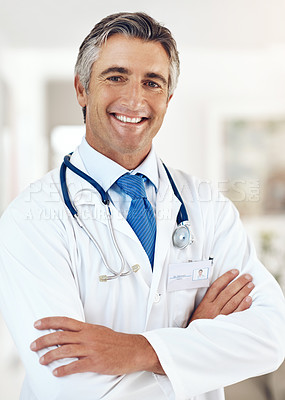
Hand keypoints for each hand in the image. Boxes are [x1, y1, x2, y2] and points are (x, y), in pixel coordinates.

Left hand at [30, 317, 163, 376]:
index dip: (49, 322)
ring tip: (41, 360)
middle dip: (44, 340)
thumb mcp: (99, 331)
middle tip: (33, 346)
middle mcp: (88, 336)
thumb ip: (85, 332)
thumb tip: (69, 334)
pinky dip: (64, 369)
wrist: (134, 350)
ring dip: (50, 355)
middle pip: (61, 336)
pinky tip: (56, 372)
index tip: (37, 324)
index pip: (64, 321)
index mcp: (88, 328)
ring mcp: (91, 349)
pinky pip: (76, 366)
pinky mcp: (96, 362)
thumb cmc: (117, 342)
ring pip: (65, 350)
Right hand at [189, 269, 253, 323]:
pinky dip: (243, 306)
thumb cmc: (198, 323)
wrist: (196, 339)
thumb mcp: (200, 309)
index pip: (217, 286)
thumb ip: (209, 300)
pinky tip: (249, 299)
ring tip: (251, 284)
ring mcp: (220, 316)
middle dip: (239, 282)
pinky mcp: (225, 324)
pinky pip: (236, 313)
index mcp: (205, 302)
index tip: (235, 271)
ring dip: (243, 291)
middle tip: (248, 276)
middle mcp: (213, 308)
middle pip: (227, 292)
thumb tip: (221, 288)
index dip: (226, 277)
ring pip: (233, 301)